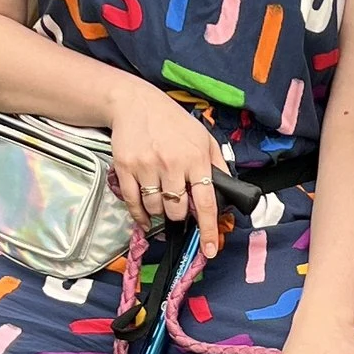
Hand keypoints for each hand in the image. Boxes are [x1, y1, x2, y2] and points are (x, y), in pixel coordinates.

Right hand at [104, 81, 222, 254]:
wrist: (135, 103)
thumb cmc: (172, 122)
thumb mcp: (203, 138)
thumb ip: (217, 164)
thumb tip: (227, 190)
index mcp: (196, 158)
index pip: (206, 202)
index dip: (209, 230)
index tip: (210, 250)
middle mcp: (172, 164)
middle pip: (177, 210)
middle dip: (179, 215)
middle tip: (177, 206)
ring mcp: (147, 167)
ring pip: (156, 208)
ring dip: (159, 212)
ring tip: (161, 199)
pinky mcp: (126, 168)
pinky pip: (133, 203)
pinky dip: (140, 215)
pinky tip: (145, 216)